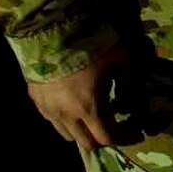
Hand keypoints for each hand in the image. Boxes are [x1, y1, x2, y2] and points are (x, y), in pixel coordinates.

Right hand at [26, 39, 128, 155]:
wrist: (52, 28)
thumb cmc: (92, 44)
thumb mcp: (121, 61)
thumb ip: (128, 88)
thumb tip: (129, 106)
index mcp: (89, 107)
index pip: (108, 138)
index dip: (125, 138)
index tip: (136, 133)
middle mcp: (66, 115)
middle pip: (86, 142)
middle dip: (104, 138)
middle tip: (117, 126)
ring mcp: (48, 109)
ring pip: (67, 134)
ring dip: (84, 131)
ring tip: (94, 116)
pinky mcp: (36, 100)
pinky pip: (53, 120)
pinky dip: (67, 120)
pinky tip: (74, 104)